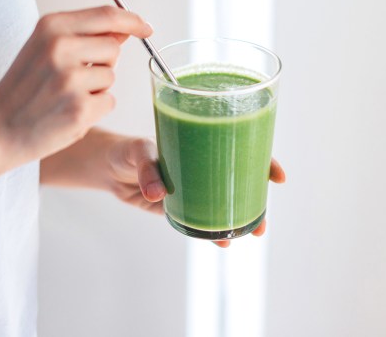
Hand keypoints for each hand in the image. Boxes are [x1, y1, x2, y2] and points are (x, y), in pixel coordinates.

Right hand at [0, 6, 151, 172]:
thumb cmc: (22, 90)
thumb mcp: (43, 50)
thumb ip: (82, 36)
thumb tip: (124, 29)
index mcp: (50, 27)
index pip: (107, 15)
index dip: (132, 20)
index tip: (146, 28)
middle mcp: (60, 48)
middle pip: (114, 48)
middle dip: (104, 64)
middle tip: (72, 79)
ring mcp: (71, 80)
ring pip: (112, 78)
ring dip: (96, 89)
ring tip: (64, 97)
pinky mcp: (80, 109)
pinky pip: (108, 102)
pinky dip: (94, 111)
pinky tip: (67, 114)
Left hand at [106, 137, 285, 246]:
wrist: (108, 167)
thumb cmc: (128, 150)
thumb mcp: (138, 151)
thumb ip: (147, 169)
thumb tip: (157, 193)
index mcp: (201, 144)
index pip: (240, 148)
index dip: (263, 160)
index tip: (278, 176)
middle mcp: (202, 166)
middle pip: (240, 181)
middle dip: (257, 200)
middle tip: (263, 222)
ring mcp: (192, 188)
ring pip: (224, 204)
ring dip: (239, 220)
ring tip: (251, 235)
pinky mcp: (178, 207)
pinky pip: (200, 220)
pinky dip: (211, 231)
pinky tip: (220, 241)